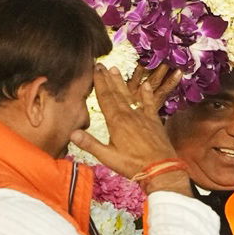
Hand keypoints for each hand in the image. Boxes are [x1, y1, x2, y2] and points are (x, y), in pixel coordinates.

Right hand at [72, 63, 186, 191]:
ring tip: (116, 70)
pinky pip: (149, 104)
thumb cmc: (133, 165)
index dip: (99, 83)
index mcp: (116, 121)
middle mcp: (129, 115)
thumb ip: (90, 144)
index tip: (95, 70)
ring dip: (122, 83)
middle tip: (102, 65)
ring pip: (130, 96)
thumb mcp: (108, 157)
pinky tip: (145, 85)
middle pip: (116, 93)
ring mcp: (143, 117)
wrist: (161, 169)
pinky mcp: (155, 122)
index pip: (105, 97)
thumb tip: (72, 133)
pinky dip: (146, 94)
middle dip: (108, 79)